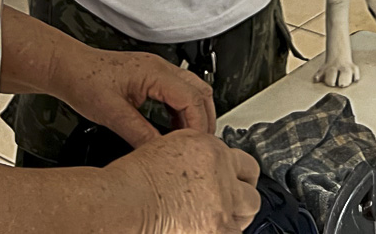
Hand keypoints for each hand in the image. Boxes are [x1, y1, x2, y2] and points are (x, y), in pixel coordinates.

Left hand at [53, 44, 215, 147]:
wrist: (68, 68)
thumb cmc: (85, 80)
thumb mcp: (113, 114)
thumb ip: (140, 135)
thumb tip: (160, 152)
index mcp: (155, 72)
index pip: (192, 98)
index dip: (198, 125)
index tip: (197, 145)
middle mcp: (160, 68)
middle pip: (200, 91)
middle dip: (204, 119)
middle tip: (199, 145)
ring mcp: (157, 71)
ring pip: (192, 90)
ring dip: (194, 115)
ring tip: (187, 140)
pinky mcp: (151, 77)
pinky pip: (177, 93)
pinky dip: (181, 112)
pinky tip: (173, 129)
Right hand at [113, 129, 260, 233]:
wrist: (123, 203)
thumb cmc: (133, 181)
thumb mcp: (169, 150)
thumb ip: (198, 156)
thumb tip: (207, 168)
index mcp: (210, 150)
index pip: (244, 163)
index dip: (237, 175)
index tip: (234, 183)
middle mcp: (221, 175)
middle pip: (251, 189)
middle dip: (241, 197)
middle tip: (229, 204)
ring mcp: (222, 205)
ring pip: (247, 212)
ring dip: (234, 217)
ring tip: (216, 219)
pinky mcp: (217, 228)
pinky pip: (233, 232)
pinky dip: (222, 230)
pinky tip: (206, 228)